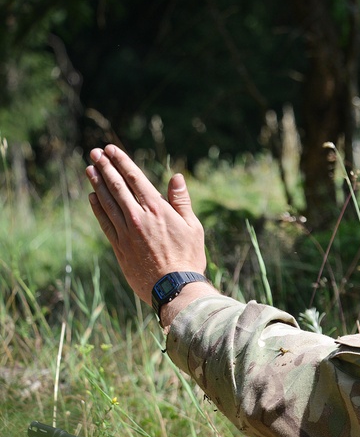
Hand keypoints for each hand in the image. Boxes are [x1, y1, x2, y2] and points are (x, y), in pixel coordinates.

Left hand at [85, 145, 207, 307]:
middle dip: (105, 167)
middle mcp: (138, 217)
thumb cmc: (189, 257)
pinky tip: (92, 197)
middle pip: (117, 186)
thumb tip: (176, 177)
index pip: (135, 178)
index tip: (111, 150)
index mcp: (157, 209)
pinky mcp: (119, 246)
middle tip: (94, 153)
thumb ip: (181, 201)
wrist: (174, 287)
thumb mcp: (193, 227)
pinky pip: (104, 222)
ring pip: (107, 202)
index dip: (122, 162)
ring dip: (97, 184)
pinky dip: (97, 208)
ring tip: (89, 169)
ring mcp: (126, 231)